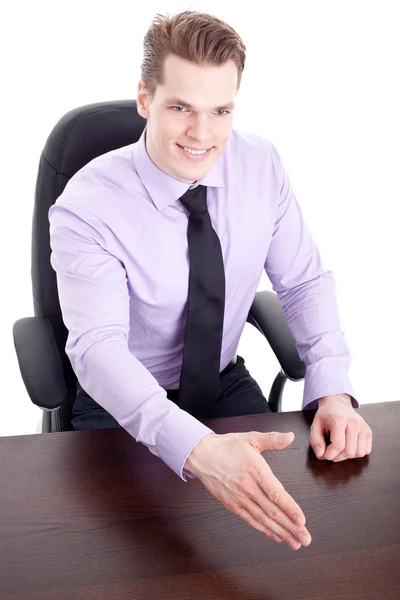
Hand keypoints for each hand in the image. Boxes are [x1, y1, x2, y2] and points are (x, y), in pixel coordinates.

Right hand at [184, 431, 311, 549]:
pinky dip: (264, 529)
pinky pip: (250, 519)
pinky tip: (276, 536)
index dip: (289, 508)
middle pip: (272, 510)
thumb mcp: (250, 438)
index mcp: (255, 470)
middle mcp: (248, 487)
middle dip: (290, 526)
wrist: (201, 455)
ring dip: (280, 532)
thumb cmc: (227, 446)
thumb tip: (290, 436)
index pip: (275, 493)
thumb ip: (272, 439)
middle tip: (305, 538)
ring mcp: (239, 497)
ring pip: (263, 519)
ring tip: (295, 542)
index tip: (302, 520)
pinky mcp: (232, 504)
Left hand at [310, 394, 372, 461]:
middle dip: (338, 457)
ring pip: (359, 453)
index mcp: (339, 420)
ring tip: (340, 449)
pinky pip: (367, 450)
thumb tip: (320, 455)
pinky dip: (357, 452)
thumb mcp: (315, 425)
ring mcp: (363, 427)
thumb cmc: (326, 416)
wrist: (338, 404)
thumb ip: (315, 441)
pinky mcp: (368, 431)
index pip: (338, 446)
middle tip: (331, 452)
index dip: (329, 455)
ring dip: (348, 456)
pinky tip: (349, 446)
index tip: (323, 454)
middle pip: (349, 452)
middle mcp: (354, 423)